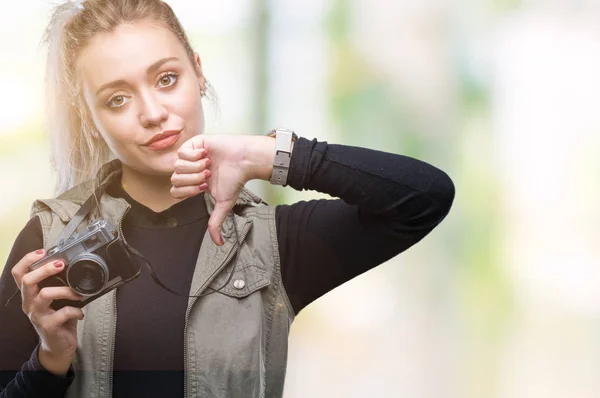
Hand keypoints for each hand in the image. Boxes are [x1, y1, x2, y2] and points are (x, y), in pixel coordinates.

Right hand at [11, 249, 83, 375]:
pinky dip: (75, 310)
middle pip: (27, 281)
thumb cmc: (58, 318)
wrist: (58, 347)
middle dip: (45, 269)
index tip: (43, 251)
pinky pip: (62, 313)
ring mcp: (37, 315)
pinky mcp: (48, 326)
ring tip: (78, 294)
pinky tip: (80, 313)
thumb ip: (59, 285)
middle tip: (61, 264)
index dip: (27, 260)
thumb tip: (75, 266)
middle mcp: (29, 303)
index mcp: (30, 294)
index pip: (19, 273)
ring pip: (44, 294)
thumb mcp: (56, 299)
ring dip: (65, 290)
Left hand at [170, 134, 274, 244]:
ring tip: (209, 165)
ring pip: (177, 166)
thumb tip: (219, 243)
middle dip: (193, 179)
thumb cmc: (235, 178)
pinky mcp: (193, 144)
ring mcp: (190, 156)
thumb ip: (216, 222)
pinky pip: (182, 152)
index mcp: (194, 183)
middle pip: (175, 179)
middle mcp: (190, 170)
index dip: (188, 190)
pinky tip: (206, 155)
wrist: (243, 160)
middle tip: (208, 175)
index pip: (175, 191)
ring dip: (195, 168)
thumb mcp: (223, 203)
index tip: (204, 187)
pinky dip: (194, 156)